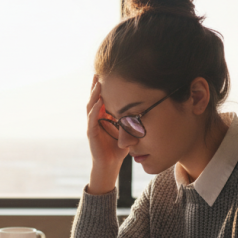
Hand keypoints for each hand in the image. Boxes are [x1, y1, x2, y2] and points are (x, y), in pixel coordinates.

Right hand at [86, 75, 127, 193]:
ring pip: (91, 106)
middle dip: (97, 85)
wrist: (110, 165)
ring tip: (98, 83)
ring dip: (94, 95)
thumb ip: (132, 120)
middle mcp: (96, 118)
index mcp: (104, 116)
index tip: (108, 74)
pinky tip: (98, 102)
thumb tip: (147, 109)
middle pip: (95, 98)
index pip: (103, 98)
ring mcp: (92, 125)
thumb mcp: (128, 130)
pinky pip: (92, 119)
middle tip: (99, 72)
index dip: (104, 86)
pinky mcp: (91, 133)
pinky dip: (94, 110)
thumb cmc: (119, 148)